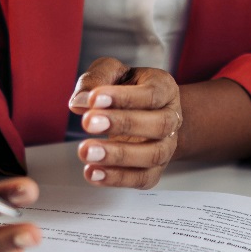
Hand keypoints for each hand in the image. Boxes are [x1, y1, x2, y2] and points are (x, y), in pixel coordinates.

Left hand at [69, 57, 182, 188]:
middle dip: (122, 124)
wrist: (142, 113)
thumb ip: (96, 79)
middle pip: (158, 125)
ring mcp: (166, 146)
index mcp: (165, 88)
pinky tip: (93, 172)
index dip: (123, 98)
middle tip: (88, 123)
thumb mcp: (111, 72)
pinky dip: (117, 179)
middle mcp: (171, 118)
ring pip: (152, 155)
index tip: (93, 99)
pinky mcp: (154, 169)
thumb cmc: (126, 88)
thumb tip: (79, 101)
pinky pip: (142, 178)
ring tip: (87, 151)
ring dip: (118, 156)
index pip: (151, 94)